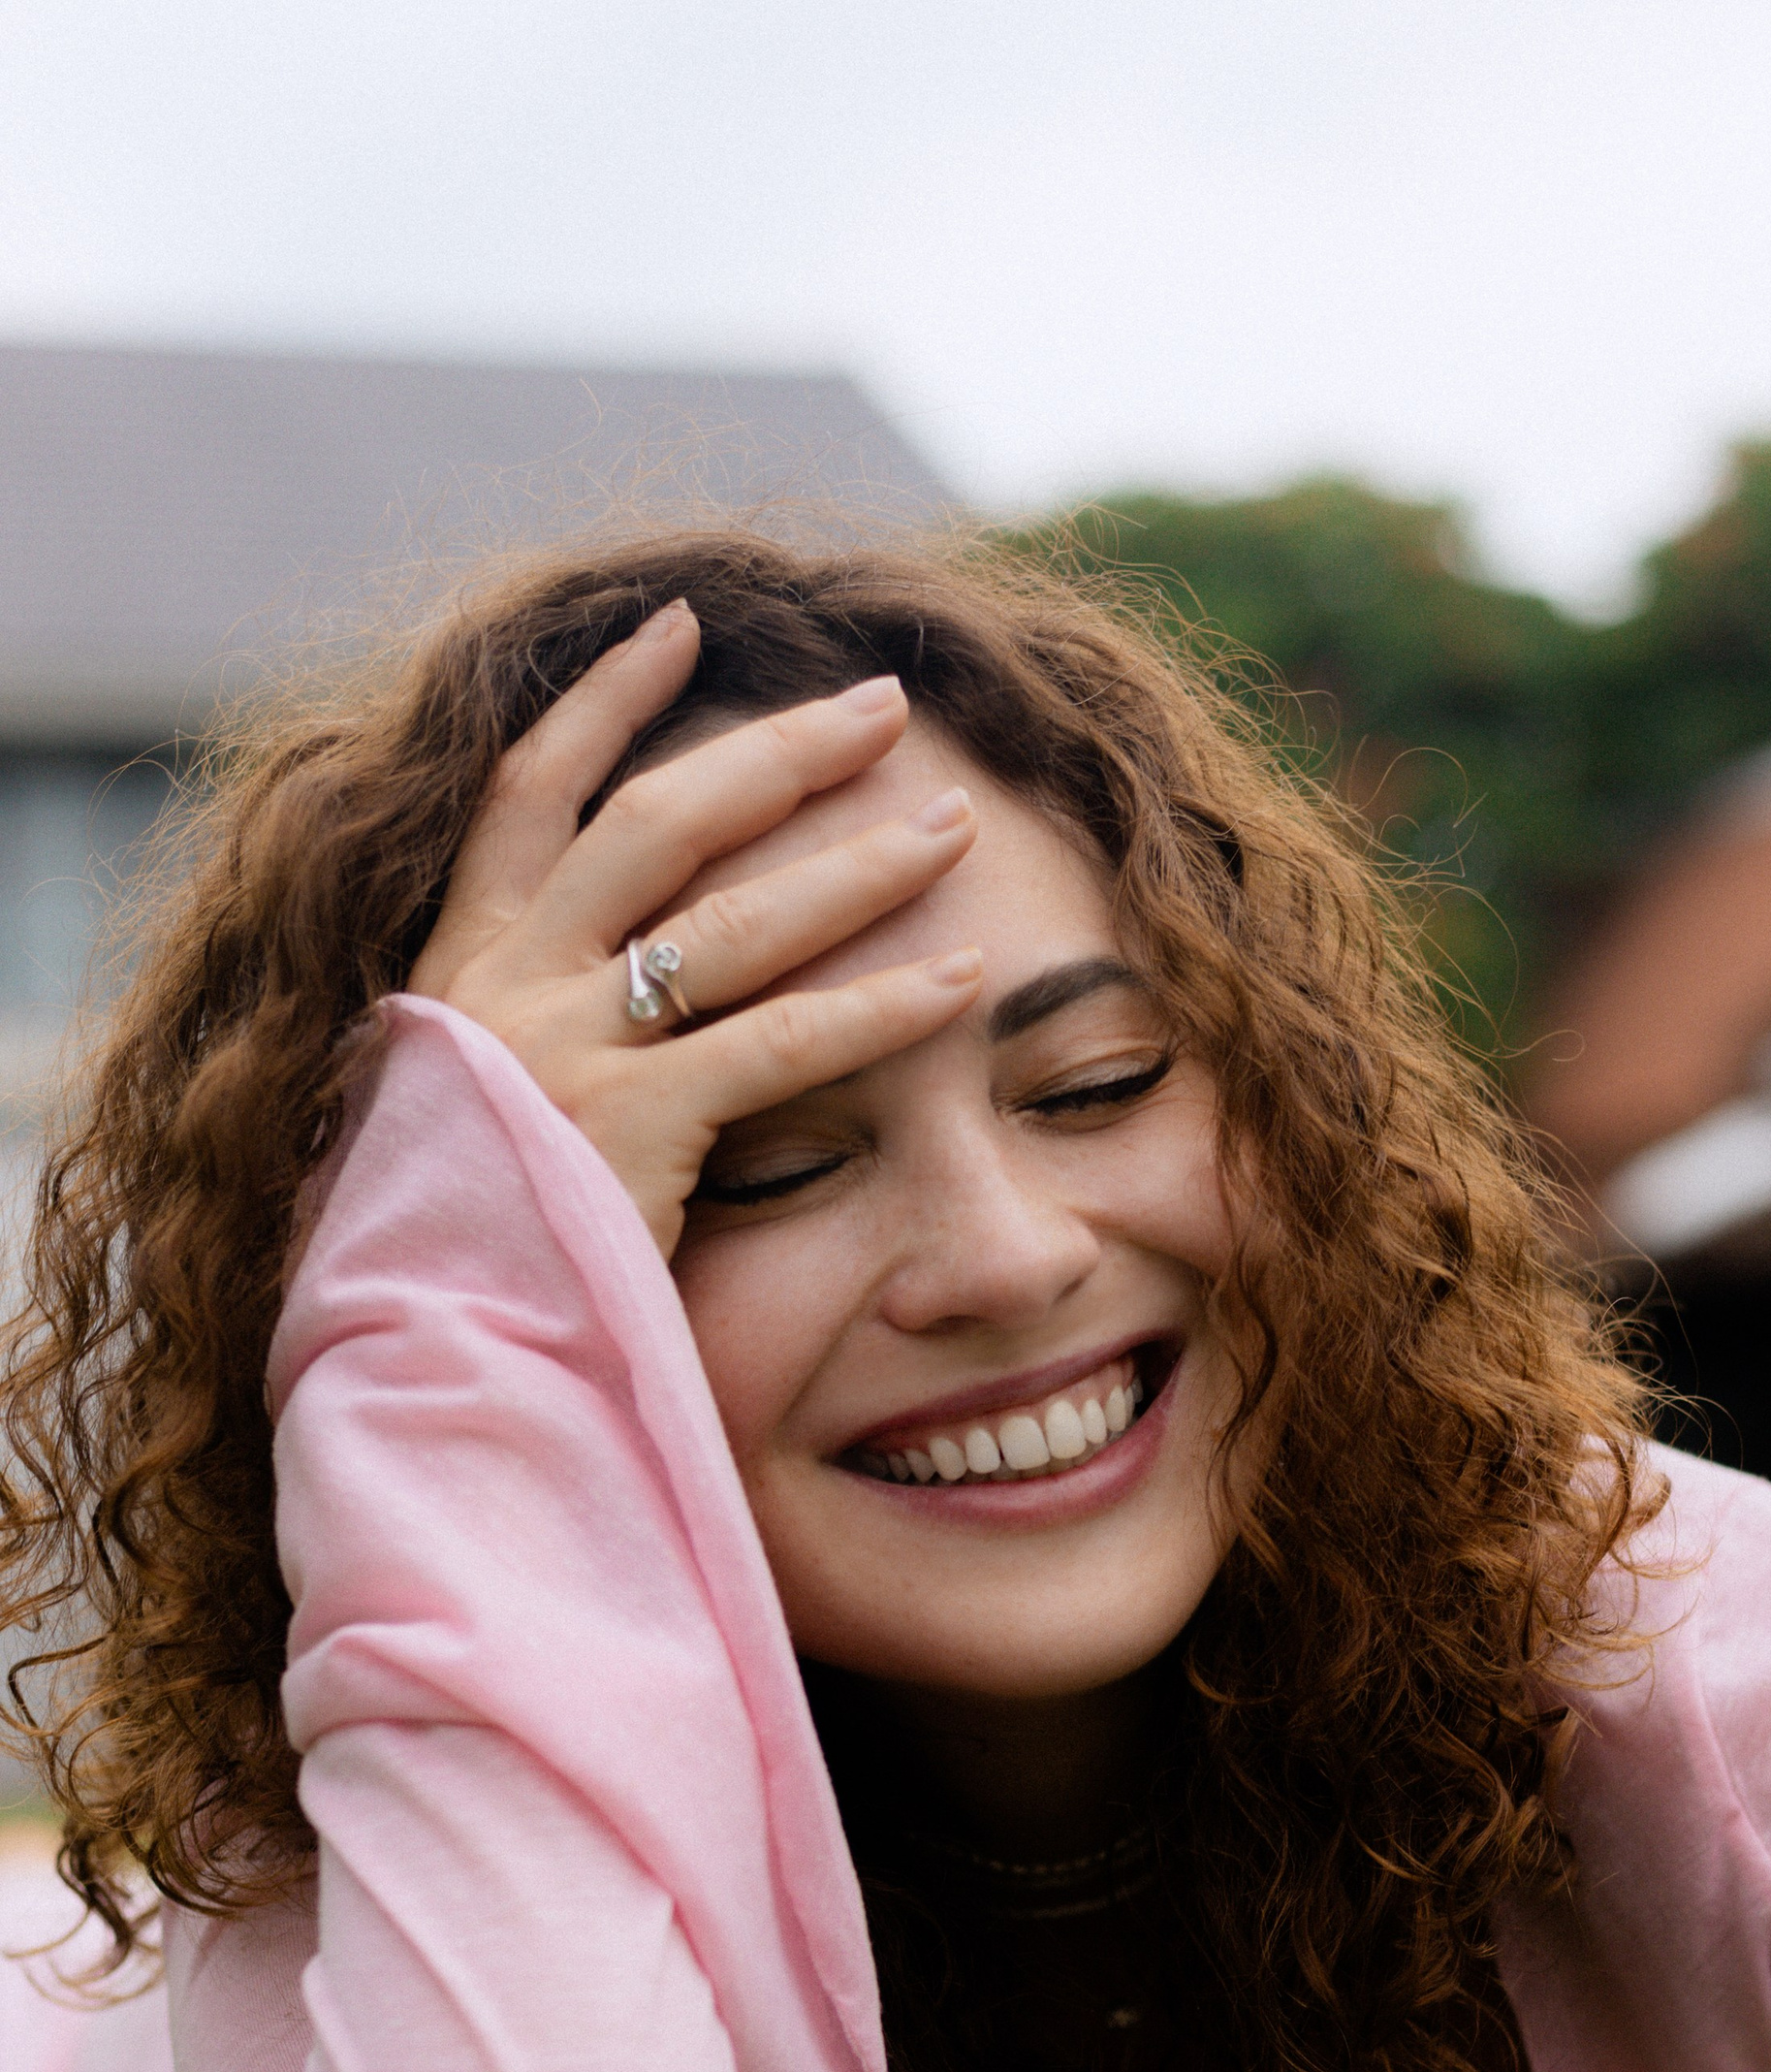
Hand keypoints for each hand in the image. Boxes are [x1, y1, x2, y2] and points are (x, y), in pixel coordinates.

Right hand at [407, 601, 984, 1253]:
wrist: (420, 1356)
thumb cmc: (459, 1256)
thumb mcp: (470, 1114)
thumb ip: (525, 1046)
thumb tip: (601, 1005)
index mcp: (457, 969)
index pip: (530, 791)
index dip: (607, 699)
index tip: (684, 626)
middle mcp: (503, 987)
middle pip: (656, 825)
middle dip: (778, 753)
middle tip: (885, 704)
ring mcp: (561, 1051)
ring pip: (732, 920)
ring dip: (855, 865)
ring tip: (956, 826)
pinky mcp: (627, 1127)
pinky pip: (781, 1044)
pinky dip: (881, 1009)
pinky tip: (962, 981)